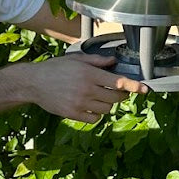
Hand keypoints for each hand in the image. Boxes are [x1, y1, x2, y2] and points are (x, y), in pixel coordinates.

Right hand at [25, 53, 147, 121]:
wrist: (34, 83)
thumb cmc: (54, 68)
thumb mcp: (75, 59)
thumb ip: (96, 61)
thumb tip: (113, 61)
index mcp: (88, 74)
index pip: (117, 82)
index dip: (133, 86)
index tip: (144, 89)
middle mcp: (86, 89)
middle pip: (115, 97)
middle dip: (121, 94)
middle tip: (117, 91)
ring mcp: (79, 103)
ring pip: (107, 109)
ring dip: (108, 103)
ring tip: (99, 96)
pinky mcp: (73, 114)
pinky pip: (95, 118)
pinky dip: (97, 114)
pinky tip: (91, 106)